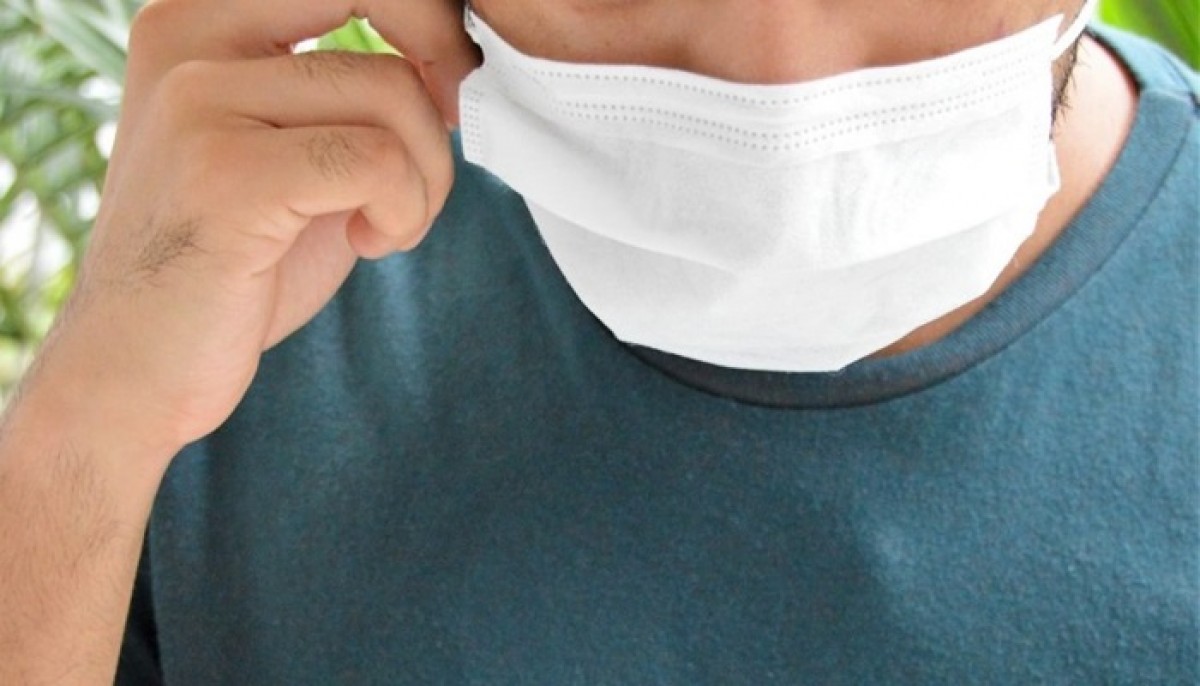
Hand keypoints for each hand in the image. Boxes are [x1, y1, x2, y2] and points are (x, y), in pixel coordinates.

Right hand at [34, 0, 479, 452]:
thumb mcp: (288, 149)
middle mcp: (188, 39)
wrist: (138, 366)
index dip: (424, 15)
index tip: (447, 84)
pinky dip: (404, 211)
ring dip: (424, 176)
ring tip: (382, 223)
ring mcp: (200, 102)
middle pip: (380, 5)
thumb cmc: (230, 263)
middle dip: (442, 79)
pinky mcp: (228, 174)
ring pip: (395, 95)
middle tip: (433, 155)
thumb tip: (452, 59)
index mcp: (199, 19)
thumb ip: (348, 91)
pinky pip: (380, 162)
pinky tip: (370, 242)